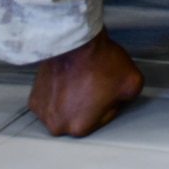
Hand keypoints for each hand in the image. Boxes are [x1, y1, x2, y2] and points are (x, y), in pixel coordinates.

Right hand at [27, 30, 143, 137]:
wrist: (76, 42)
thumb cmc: (100, 61)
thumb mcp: (133, 82)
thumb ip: (130, 97)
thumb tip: (125, 97)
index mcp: (80, 127)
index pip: (103, 117)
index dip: (110, 100)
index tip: (109, 88)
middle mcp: (58, 124)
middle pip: (81, 115)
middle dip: (90, 102)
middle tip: (96, 82)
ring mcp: (44, 111)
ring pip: (65, 107)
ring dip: (72, 97)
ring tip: (82, 78)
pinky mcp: (35, 97)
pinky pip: (52, 97)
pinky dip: (59, 90)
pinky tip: (69, 77)